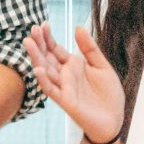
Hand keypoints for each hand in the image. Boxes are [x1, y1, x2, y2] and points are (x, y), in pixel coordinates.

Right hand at [25, 22, 125, 143]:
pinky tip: (38, 69)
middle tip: (32, 30)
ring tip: (28, 43)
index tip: (42, 24)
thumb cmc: (108, 95)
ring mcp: (64, 88)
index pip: (56, 49)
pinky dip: (44, 80)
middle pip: (47, 57)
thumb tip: (78, 28)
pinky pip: (51, 90)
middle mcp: (65, 75)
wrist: (115, 118)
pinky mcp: (66, 101)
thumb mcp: (102, 66)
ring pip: (45, 71)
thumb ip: (90, 48)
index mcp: (73, 66)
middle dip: (39, 44)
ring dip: (36, 58)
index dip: (48, 37)